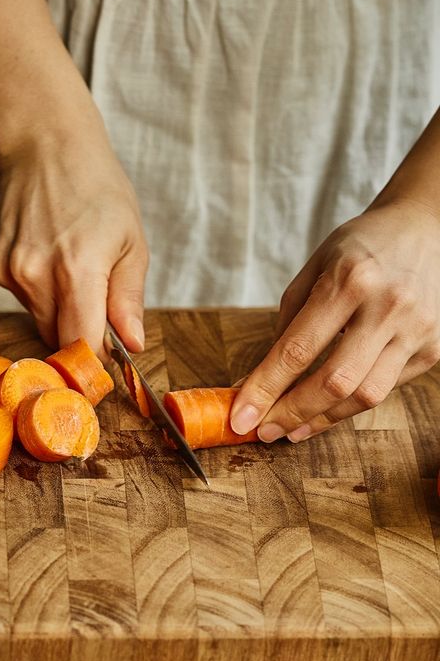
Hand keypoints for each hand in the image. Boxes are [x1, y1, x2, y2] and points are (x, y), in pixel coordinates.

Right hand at [0, 119, 148, 358]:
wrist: (43, 145)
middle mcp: (34, 275)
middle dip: (78, 326)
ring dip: (54, 304)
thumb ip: (128, 299)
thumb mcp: (130, 241)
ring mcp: (5, 269)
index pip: (81, 344)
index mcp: (77, 270)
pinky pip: (16, 295)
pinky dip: (31, 284)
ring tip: (65, 257)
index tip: (107, 350)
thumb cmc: (96, 188)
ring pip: (36, 316)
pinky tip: (40, 248)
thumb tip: (131, 346)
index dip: (96, 354)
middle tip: (92, 290)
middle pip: (56, 336)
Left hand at [231, 198, 439, 441]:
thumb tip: (261, 377)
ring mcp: (416, 330)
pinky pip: (386, 388)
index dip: (265, 389)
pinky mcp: (433, 348)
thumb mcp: (315, 268)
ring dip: (322, 420)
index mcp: (349, 280)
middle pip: (333, 381)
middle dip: (291, 413)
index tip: (240, 417)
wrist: (427, 228)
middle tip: (263, 431)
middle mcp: (387, 306)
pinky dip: (350, 404)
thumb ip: (289, 321)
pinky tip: (326, 409)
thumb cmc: (361, 248)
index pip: (297, 349)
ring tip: (290, 430)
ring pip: (365, 395)